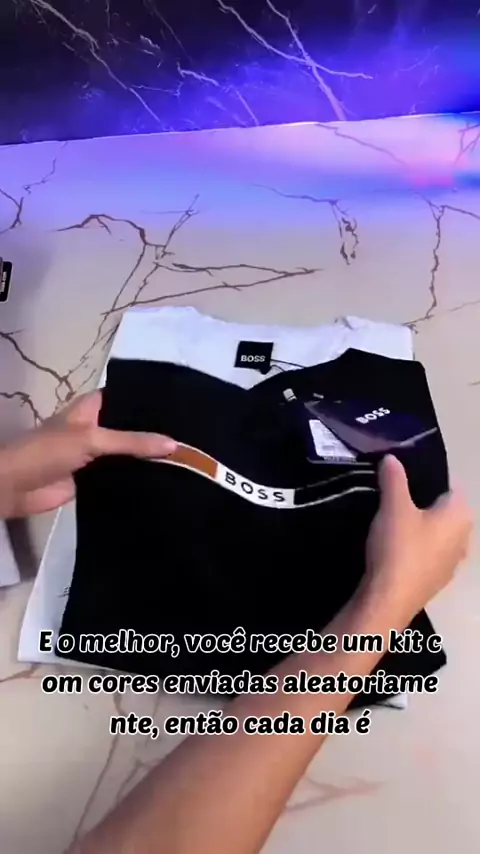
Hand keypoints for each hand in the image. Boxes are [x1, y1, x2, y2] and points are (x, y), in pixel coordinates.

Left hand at [0, 391, 176, 517]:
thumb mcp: (92, 439)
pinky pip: (122, 477)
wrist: (15, 487)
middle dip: (154, 434)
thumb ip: (132, 442)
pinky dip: (138, 480)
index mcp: (92, 408)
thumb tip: (175, 445)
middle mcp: (96, 428)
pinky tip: (167, 481)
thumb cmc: (49, 451)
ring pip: (128, 455)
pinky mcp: (95, 480)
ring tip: (188, 458)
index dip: (150, 403)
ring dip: (148, 459)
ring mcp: (95, 455)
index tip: (183, 406)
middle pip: (130, 429)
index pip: (127, 399)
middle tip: (194, 437)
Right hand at [365, 454, 472, 619]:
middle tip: (392, 495)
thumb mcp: (393, 506)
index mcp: (461, 515)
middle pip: (442, 510)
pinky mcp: (438, 580)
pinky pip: (428, 554)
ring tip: (389, 520)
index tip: (401, 476)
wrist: (389, 599)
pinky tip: (393, 548)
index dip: (425, 477)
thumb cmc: (398, 546)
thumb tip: (392, 457)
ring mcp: (453, 562)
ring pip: (436, 534)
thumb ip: (394, 478)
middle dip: (421, 502)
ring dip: (418, 527)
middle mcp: (465, 537)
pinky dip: (415, 548)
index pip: (449, 485)